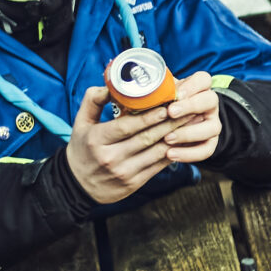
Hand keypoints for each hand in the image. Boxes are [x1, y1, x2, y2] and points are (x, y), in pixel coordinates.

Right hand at [64, 83, 177, 203]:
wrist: (77, 186)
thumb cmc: (82, 149)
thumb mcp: (79, 123)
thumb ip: (93, 101)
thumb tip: (110, 84)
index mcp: (97, 140)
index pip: (126, 127)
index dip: (148, 117)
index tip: (166, 106)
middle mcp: (111, 157)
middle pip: (146, 138)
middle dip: (170, 123)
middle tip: (188, 109)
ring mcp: (124, 172)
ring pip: (156, 152)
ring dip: (177, 137)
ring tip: (193, 123)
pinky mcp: (134, 183)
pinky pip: (158, 166)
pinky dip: (174, 153)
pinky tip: (186, 141)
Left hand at [158, 65, 221, 164]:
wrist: (168, 129)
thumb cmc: (159, 108)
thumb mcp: (156, 97)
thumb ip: (151, 93)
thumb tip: (132, 90)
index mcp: (198, 89)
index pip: (203, 79)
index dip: (192, 85)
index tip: (177, 93)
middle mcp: (208, 105)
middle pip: (210, 100)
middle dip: (190, 106)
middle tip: (171, 112)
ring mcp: (212, 124)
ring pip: (212, 127)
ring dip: (188, 133)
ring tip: (167, 138)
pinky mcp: (210, 144)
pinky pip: (206, 150)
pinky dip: (188, 154)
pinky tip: (170, 154)